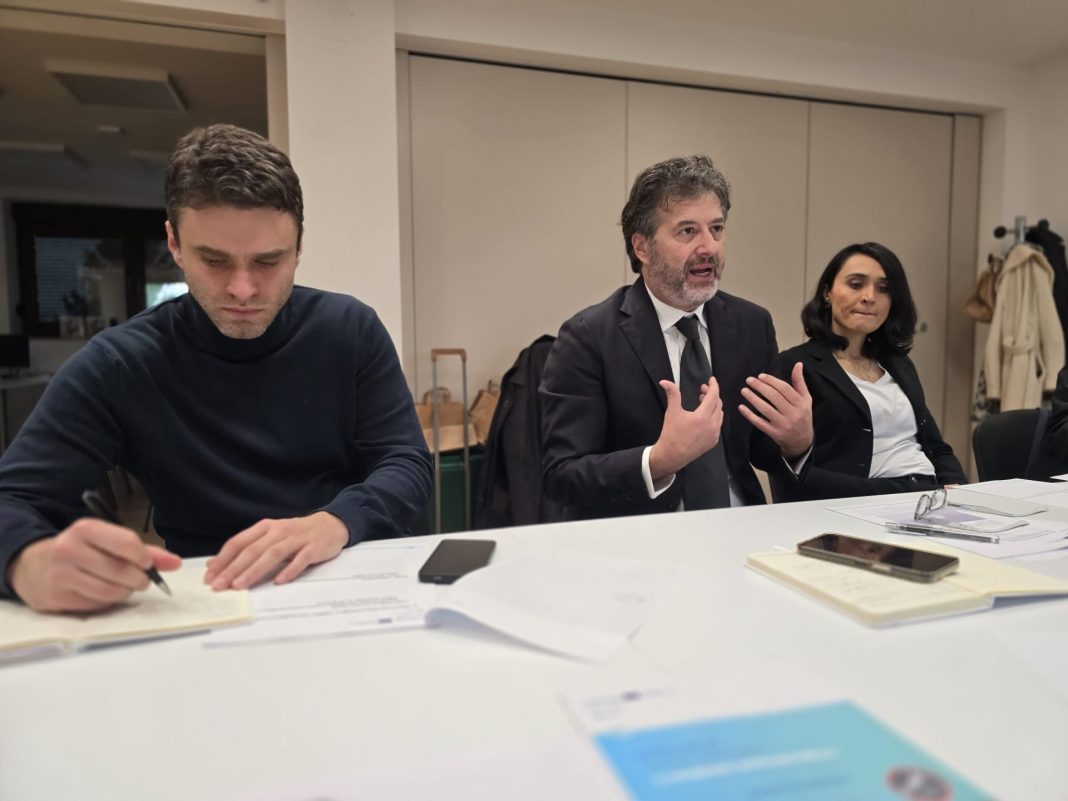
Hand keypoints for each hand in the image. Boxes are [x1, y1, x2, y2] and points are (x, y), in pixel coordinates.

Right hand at [8, 519, 180, 612]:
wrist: (31, 566)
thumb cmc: (79, 551)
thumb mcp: (106, 542)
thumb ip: (143, 551)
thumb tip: (175, 563)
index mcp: (86, 529)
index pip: (127, 543)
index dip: (144, 558)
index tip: (148, 563)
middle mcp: (70, 549)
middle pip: (122, 571)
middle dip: (139, 579)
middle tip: (140, 579)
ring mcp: (61, 574)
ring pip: (111, 591)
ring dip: (125, 592)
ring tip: (122, 585)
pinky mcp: (57, 597)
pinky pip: (96, 605)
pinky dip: (107, 602)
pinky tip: (101, 592)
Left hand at [204, 511, 348, 590]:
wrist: (331, 525)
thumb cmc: (296, 535)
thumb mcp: (269, 537)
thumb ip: (245, 549)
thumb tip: (214, 564)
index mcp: (265, 527)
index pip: (239, 542)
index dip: (223, 559)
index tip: (209, 576)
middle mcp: (278, 531)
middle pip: (252, 550)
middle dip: (233, 569)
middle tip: (219, 585)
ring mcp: (297, 539)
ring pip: (272, 554)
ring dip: (254, 570)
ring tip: (240, 586)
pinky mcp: (314, 547)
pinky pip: (300, 559)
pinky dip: (289, 570)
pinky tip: (279, 581)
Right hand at [648, 378, 723, 480]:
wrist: (672, 455)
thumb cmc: (671, 433)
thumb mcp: (672, 412)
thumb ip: (672, 394)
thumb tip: (665, 381)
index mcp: (703, 417)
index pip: (713, 396)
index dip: (713, 386)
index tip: (711, 379)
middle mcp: (712, 425)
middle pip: (718, 404)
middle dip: (712, 394)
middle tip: (702, 390)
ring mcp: (714, 434)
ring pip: (719, 414)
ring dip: (714, 405)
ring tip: (703, 401)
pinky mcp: (713, 441)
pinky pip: (718, 425)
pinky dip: (714, 417)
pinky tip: (705, 416)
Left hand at [739, 362, 812, 457]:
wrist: (802, 441)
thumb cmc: (802, 416)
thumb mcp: (806, 399)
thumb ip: (800, 382)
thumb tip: (798, 364)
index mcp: (801, 403)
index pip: (784, 389)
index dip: (771, 381)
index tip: (760, 376)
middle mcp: (793, 414)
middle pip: (774, 397)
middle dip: (760, 387)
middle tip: (749, 380)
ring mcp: (783, 425)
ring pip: (765, 409)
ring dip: (753, 399)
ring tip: (744, 390)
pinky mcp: (774, 433)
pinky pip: (759, 423)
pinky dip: (749, 415)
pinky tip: (741, 407)